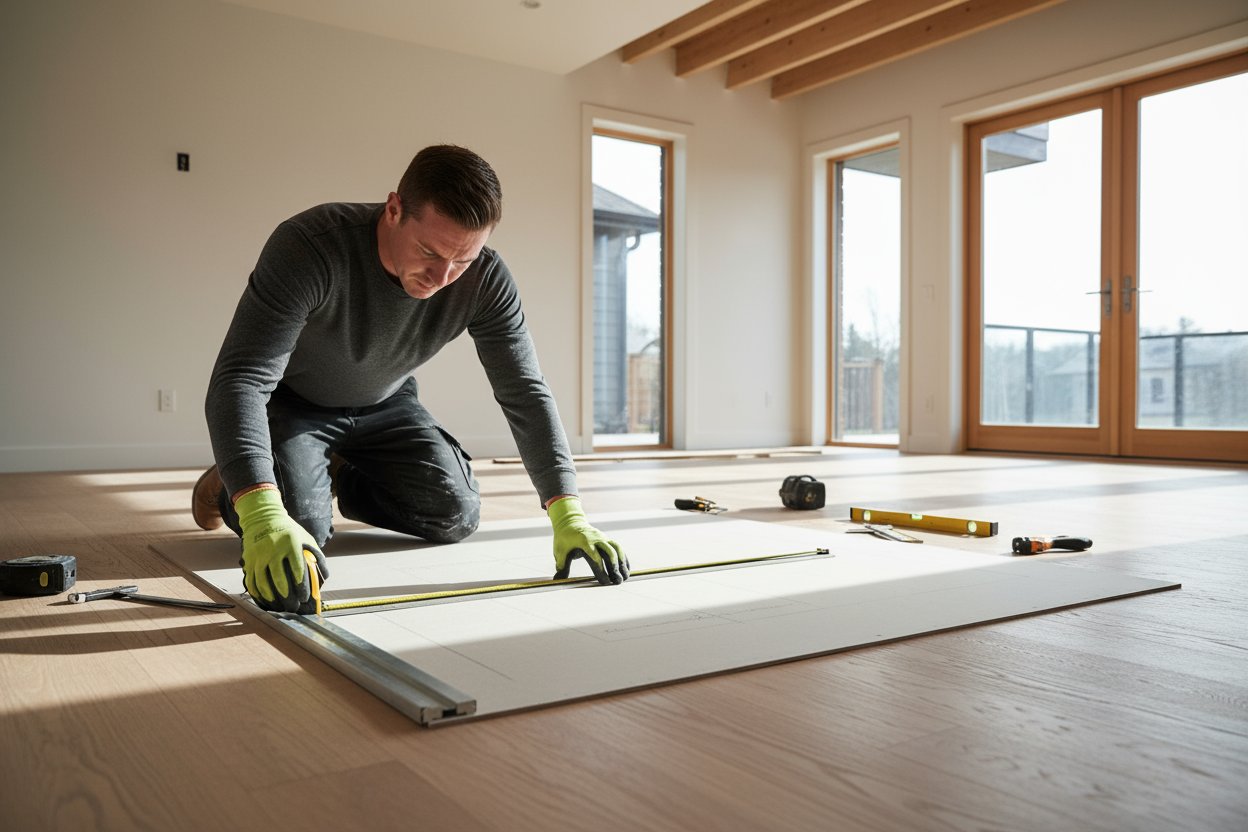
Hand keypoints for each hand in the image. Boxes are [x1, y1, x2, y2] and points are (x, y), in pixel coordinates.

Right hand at [234, 488, 328, 612]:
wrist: (263, 517)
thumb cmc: (289, 531)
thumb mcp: (306, 538)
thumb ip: (316, 556)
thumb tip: (324, 577)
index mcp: (290, 543)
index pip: (297, 569)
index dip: (301, 585)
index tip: (304, 597)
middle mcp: (273, 549)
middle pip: (278, 578)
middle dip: (287, 596)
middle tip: (293, 606)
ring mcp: (258, 555)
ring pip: (262, 582)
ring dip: (271, 597)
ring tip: (279, 606)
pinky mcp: (248, 559)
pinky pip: (251, 580)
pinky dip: (257, 593)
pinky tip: (264, 600)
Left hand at [547, 496, 627, 584]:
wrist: (570, 522)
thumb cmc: (563, 538)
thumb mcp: (560, 551)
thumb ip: (561, 566)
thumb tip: (558, 580)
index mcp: (584, 542)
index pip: (596, 558)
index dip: (601, 570)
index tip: (605, 582)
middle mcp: (596, 539)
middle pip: (610, 553)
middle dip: (615, 567)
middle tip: (617, 581)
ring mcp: (603, 538)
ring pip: (617, 549)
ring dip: (622, 562)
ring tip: (626, 576)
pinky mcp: (606, 539)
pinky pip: (618, 547)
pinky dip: (623, 557)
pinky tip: (626, 568)